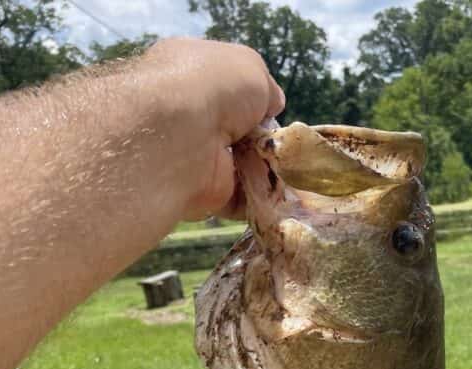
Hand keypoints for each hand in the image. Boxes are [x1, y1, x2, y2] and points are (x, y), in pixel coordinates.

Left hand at [142, 37, 284, 219]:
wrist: (182, 134)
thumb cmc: (214, 87)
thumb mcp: (250, 67)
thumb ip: (265, 86)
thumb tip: (272, 105)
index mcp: (190, 74)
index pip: (226, 87)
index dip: (253, 97)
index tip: (271, 109)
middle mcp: (189, 114)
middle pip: (237, 131)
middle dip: (263, 139)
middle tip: (283, 145)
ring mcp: (195, 155)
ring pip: (241, 166)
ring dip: (266, 170)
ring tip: (289, 170)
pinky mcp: (204, 191)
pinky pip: (241, 198)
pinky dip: (262, 199)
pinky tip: (281, 195)